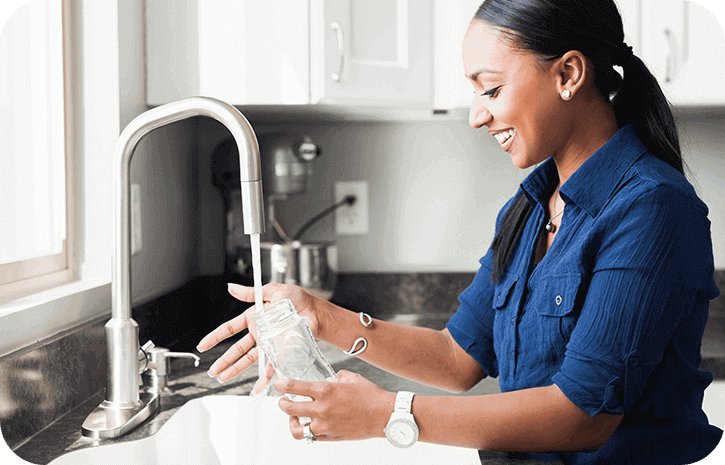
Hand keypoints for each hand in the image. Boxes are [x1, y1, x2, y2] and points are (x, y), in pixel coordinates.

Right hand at [196, 282, 323, 382]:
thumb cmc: (297, 299)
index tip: (202, 346)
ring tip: (223, 379)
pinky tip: (258, 387)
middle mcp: (259, 333)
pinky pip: (270, 366)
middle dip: (223, 360)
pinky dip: (264, 377)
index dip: (215, 337)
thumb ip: (250, 293)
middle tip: (212, 371)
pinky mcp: (280, 351)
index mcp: (254, 318)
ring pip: (248, 359)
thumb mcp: (272, 291)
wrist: (316, 311)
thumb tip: (231, 287)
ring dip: (236, 370)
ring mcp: (269, 344)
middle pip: (237, 349)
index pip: (230, 328)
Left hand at [275, 370, 394, 441]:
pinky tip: (311, 424)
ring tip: (294, 417)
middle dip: (282, 403)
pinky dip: (308, 431)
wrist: (384, 415)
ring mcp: (325, 426)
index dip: (282, 385)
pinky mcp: (331, 437)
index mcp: (326, 391)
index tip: (279, 384)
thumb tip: (330, 380)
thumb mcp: (351, 378)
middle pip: (289, 409)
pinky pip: (312, 437)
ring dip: (292, 422)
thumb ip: (336, 377)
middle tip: (283, 400)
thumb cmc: (371, 395)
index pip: (294, 388)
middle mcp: (322, 409)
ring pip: (297, 429)